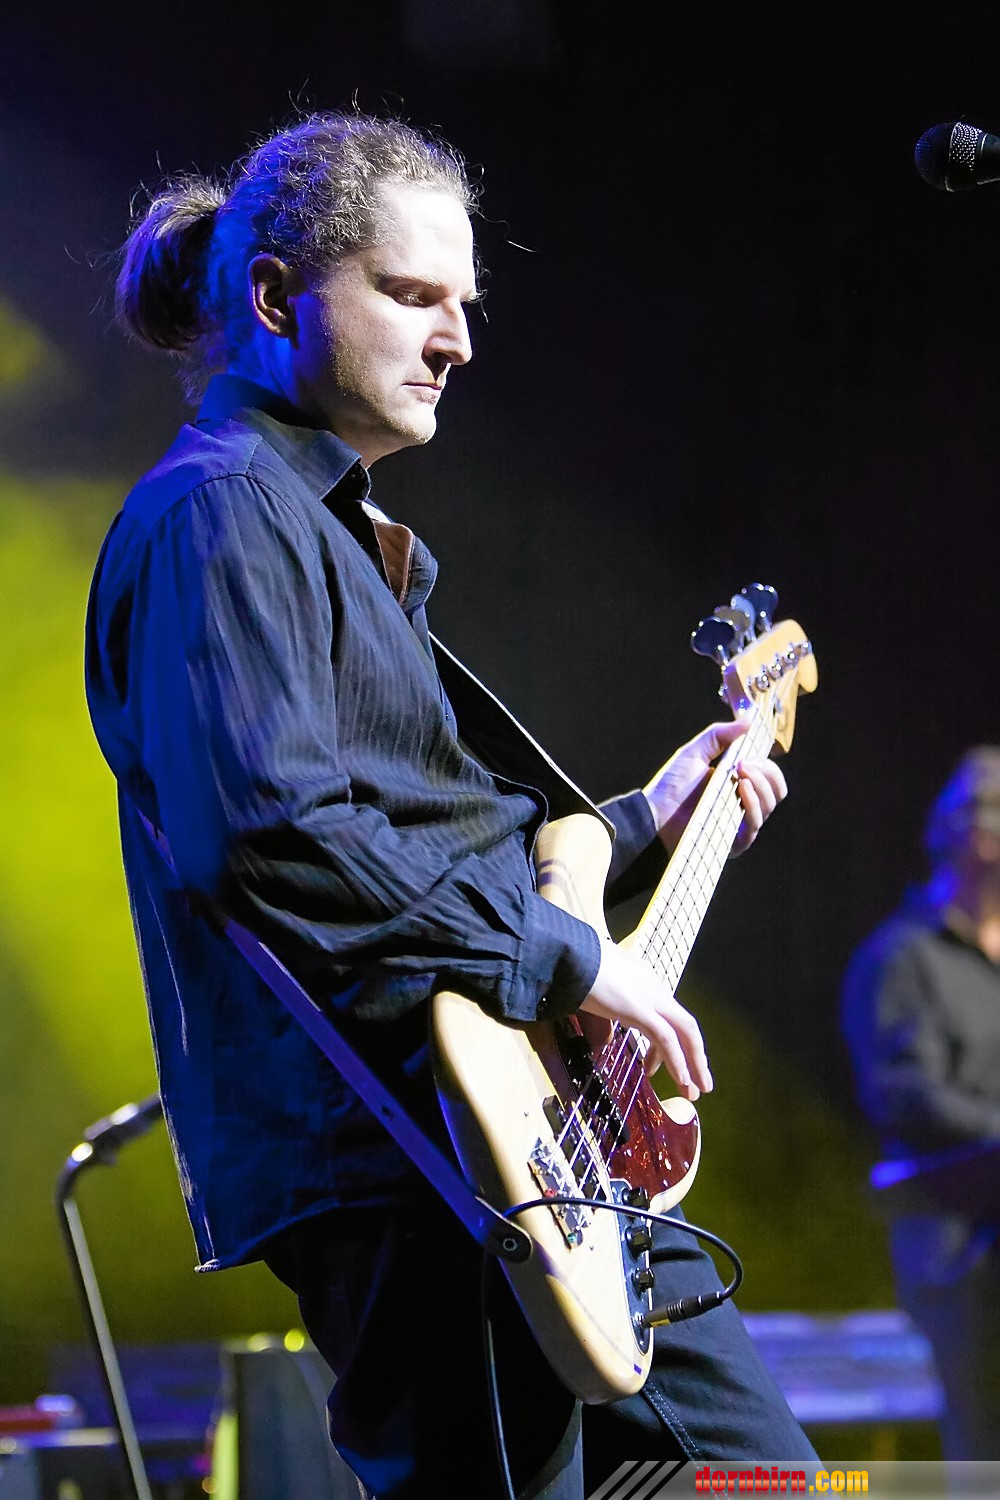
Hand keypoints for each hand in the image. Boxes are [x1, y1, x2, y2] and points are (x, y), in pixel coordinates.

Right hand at [580, 941, 712, 1099]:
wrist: (569, 953)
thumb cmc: (575, 968)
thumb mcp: (594, 996)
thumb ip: (602, 1021)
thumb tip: (601, 1043)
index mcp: (644, 982)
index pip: (667, 1015)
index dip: (670, 1042)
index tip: (659, 1064)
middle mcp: (653, 989)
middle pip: (686, 1026)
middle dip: (695, 1056)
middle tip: (701, 1083)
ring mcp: (650, 997)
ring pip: (684, 1032)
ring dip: (693, 1064)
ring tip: (694, 1091)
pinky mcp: (640, 1009)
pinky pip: (666, 1039)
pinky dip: (676, 1061)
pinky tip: (681, 1080)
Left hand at [643, 719, 786, 857]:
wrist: (653, 813)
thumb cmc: (671, 786)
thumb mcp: (695, 752)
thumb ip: (719, 735)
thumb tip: (749, 720)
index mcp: (739, 784)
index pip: (770, 776)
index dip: (766, 764)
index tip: (749, 753)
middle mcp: (744, 805)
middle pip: (776, 790)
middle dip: (765, 772)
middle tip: (744, 763)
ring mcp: (740, 823)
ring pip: (769, 805)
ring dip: (760, 784)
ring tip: (740, 773)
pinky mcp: (734, 841)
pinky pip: (755, 825)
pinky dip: (753, 805)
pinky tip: (741, 789)